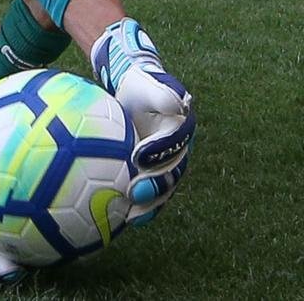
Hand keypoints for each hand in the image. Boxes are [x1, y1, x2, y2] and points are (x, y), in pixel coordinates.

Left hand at [91, 19, 194, 225]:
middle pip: (172, 172)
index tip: (139, 158)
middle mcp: (177, 149)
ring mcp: (165, 164)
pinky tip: (123, 219)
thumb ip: (162, 95)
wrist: (134, 93)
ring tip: (130, 214)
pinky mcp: (152, 174)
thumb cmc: (139, 85)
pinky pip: (149, 193)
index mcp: (180, 128)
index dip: (160, 151)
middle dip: (156, 185)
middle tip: (134, 192)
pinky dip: (140, 207)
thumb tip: (177, 104)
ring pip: (163, 187)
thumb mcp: (148, 84)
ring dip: (150, 204)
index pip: (175, 142)